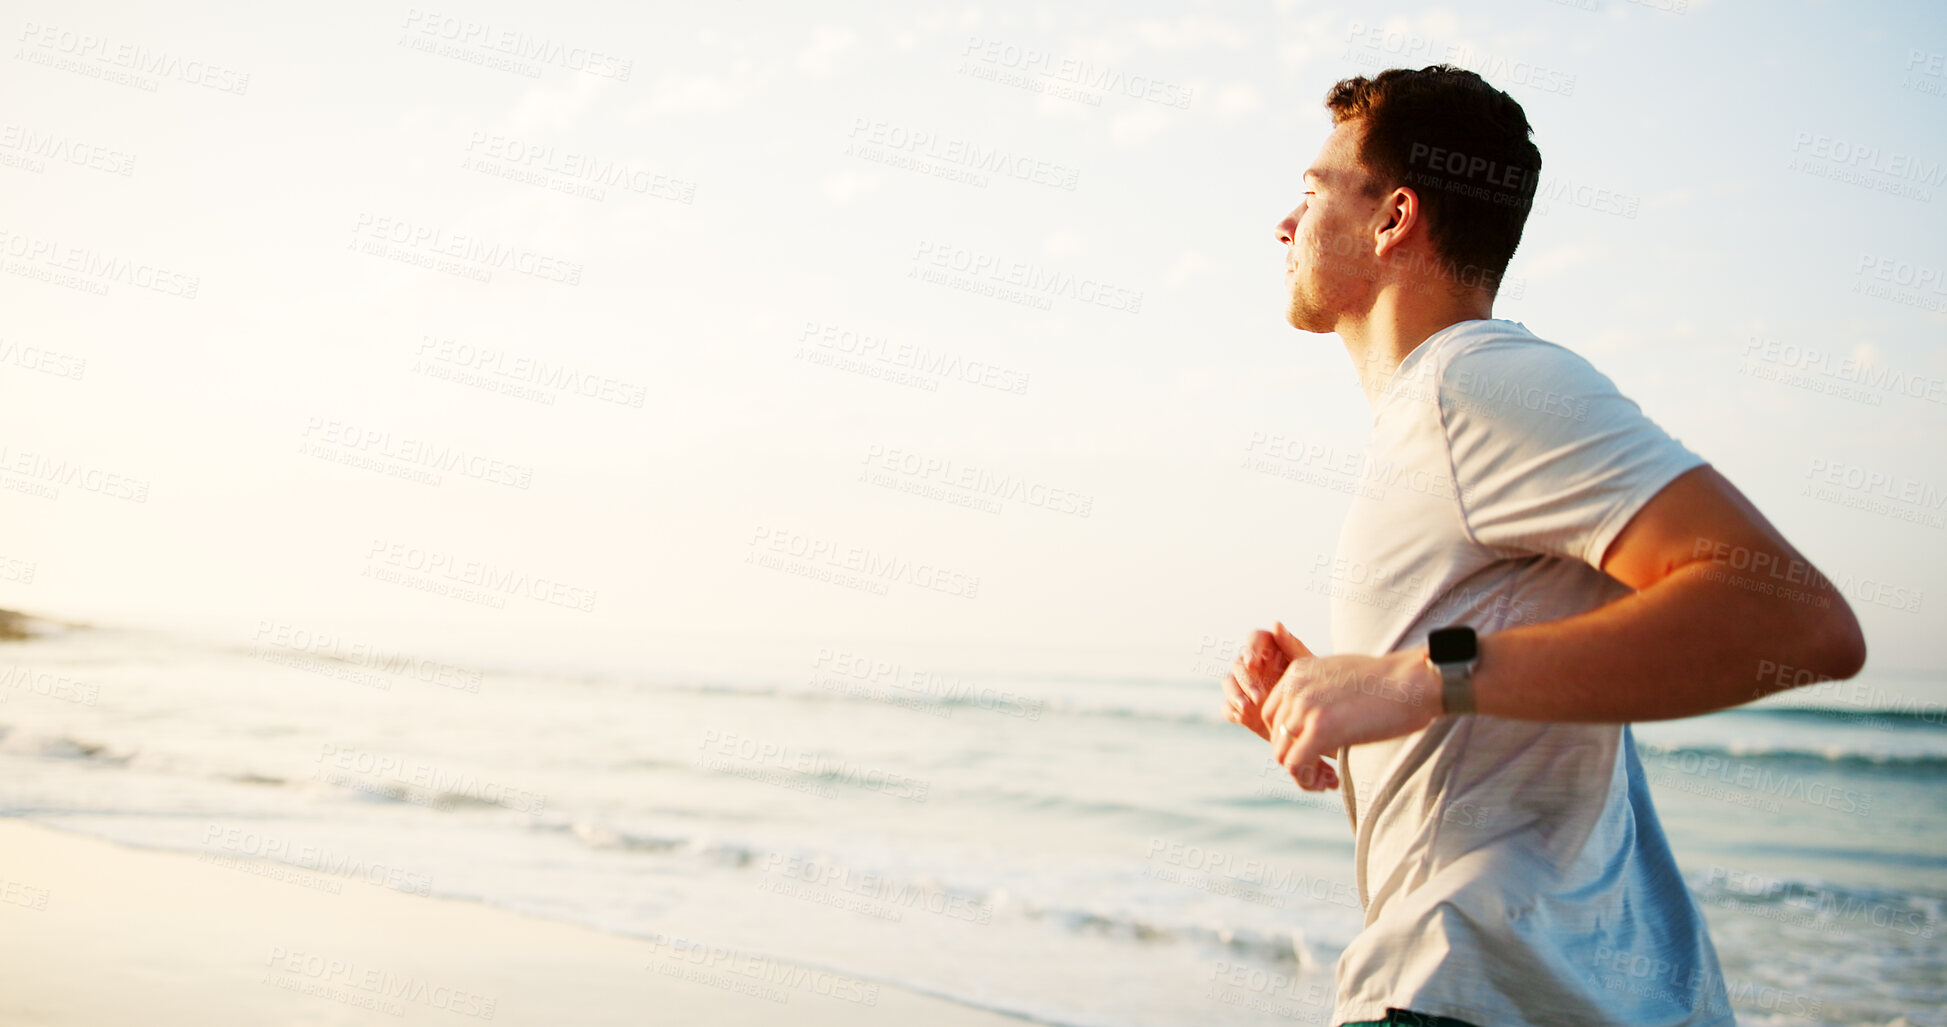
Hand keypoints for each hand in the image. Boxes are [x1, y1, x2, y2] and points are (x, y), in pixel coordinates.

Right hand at [1222, 622, 1309, 741]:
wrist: (1313, 720)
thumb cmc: (1314, 688)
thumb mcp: (1308, 668)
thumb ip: (1291, 645)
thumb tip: (1276, 623)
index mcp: (1271, 650)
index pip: (1255, 638)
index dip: (1250, 648)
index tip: (1253, 663)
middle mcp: (1255, 666)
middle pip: (1239, 664)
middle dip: (1247, 680)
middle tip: (1259, 697)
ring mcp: (1245, 687)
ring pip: (1228, 683)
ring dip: (1235, 694)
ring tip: (1247, 708)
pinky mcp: (1241, 707)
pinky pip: (1227, 706)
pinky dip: (1231, 710)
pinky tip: (1240, 716)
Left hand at [1261, 647, 1439, 790]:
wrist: (1415, 681)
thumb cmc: (1389, 684)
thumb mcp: (1340, 678)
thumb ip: (1318, 695)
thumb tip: (1310, 726)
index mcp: (1297, 672)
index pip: (1273, 715)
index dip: (1290, 739)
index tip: (1315, 753)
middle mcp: (1295, 687)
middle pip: (1275, 736)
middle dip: (1296, 758)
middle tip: (1323, 773)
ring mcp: (1305, 706)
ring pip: (1282, 753)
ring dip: (1303, 773)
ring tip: (1327, 781)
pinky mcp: (1321, 728)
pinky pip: (1295, 764)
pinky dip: (1306, 780)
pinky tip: (1328, 782)